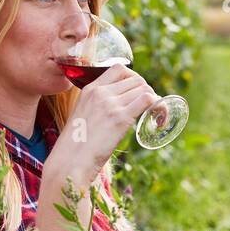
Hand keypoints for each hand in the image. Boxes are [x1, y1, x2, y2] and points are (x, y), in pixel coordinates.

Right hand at [47, 63, 159, 183]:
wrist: (70, 161)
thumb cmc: (76, 146)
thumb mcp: (83, 116)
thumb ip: (97, 107)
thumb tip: (116, 110)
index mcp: (90, 89)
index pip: (119, 69)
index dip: (133, 79)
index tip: (136, 93)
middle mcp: (101, 92)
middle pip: (136, 79)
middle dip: (146, 91)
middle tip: (149, 107)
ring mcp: (111, 104)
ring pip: (144, 88)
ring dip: (154, 99)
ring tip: (155, 114)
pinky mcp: (121, 118)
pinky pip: (148, 100)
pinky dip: (158, 106)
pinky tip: (159, 118)